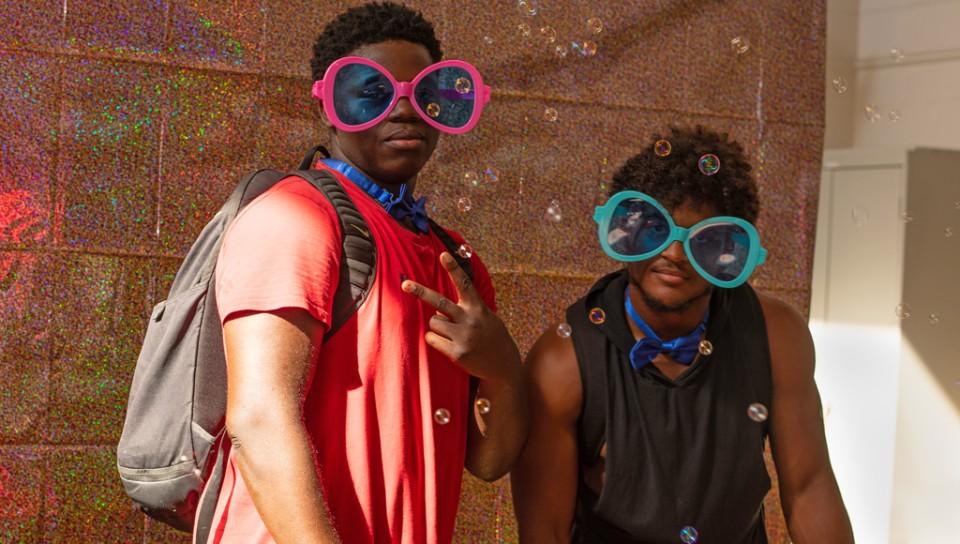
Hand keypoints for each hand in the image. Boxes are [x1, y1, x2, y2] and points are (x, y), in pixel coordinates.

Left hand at [402, 252, 520, 382]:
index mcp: (477, 307)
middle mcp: (470, 320)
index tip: (443, 254)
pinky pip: (432, 339)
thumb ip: (466, 309)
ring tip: (453, 334)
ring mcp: (463, 337)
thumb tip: (436, 311)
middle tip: (404, 284)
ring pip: (433, 322)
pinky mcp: (457, 353)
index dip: (453, 268)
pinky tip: (451, 345)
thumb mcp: (486, 316)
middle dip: (420, 292)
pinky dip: (436, 340)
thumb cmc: (490, 336)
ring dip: (437, 327)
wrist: (504, 364)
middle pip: (439, 302)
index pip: (464, 284)